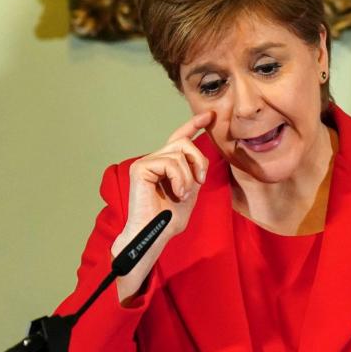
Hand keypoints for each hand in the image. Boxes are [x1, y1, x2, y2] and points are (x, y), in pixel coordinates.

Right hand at [112, 111, 213, 301]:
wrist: (156, 234)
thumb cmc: (170, 218)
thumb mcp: (190, 189)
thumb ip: (194, 171)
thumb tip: (203, 153)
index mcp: (165, 164)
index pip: (179, 138)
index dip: (193, 125)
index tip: (209, 116)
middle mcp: (153, 159)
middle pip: (183, 142)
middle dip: (198, 160)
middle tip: (200, 181)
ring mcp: (145, 163)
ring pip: (179, 154)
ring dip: (189, 177)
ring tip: (183, 194)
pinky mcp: (140, 168)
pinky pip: (170, 162)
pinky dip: (180, 178)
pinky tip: (177, 192)